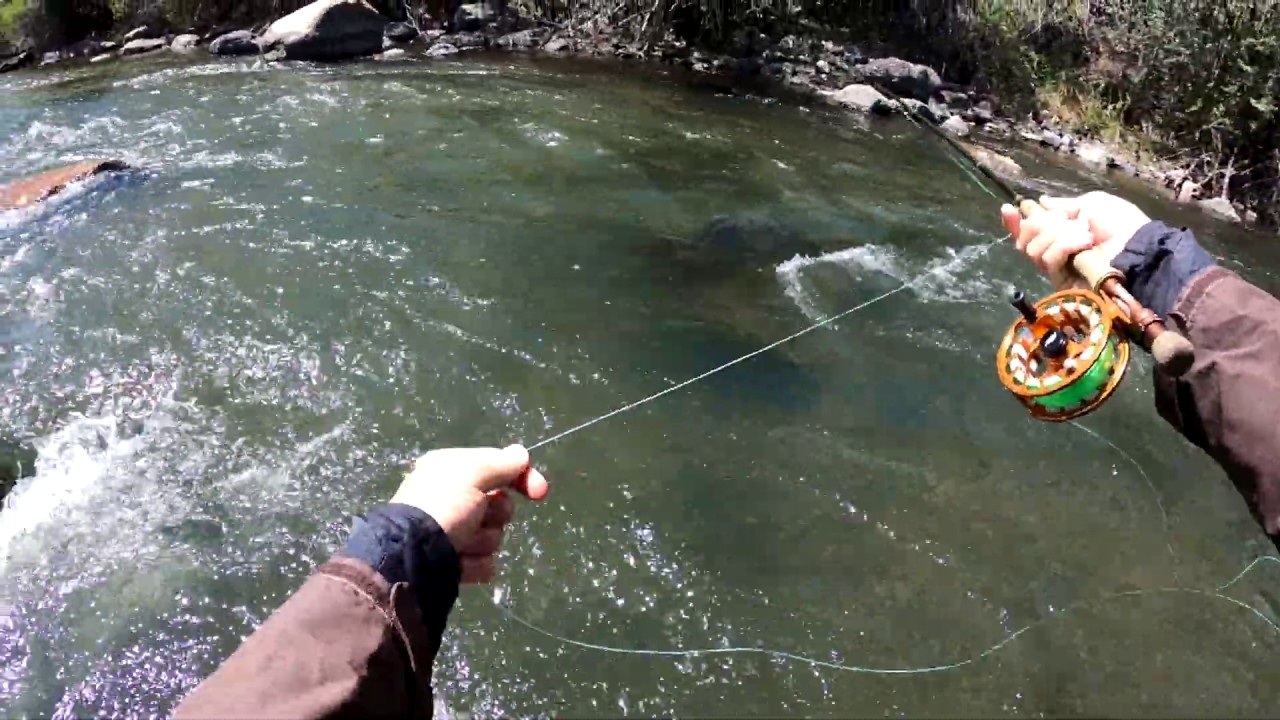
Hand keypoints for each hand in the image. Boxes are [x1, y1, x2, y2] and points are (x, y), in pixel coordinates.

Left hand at [390, 445, 548, 583]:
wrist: (413, 557)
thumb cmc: (443, 506)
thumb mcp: (473, 473)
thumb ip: (502, 462)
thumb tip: (522, 454)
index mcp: (452, 471)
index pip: (500, 467)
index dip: (523, 478)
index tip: (540, 492)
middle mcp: (453, 499)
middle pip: (500, 505)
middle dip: (495, 514)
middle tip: (478, 516)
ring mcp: (454, 533)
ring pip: (493, 536)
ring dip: (482, 541)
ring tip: (461, 543)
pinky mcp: (455, 563)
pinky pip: (484, 562)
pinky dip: (474, 564)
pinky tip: (459, 562)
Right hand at [1000, 191, 1150, 289]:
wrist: (1137, 245)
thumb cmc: (1120, 222)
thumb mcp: (1091, 203)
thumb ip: (1063, 205)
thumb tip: (1041, 202)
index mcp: (1061, 232)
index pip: (1029, 231)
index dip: (1015, 222)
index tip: (1009, 207)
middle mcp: (1055, 251)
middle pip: (1025, 240)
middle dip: (1037, 225)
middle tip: (1059, 220)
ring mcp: (1058, 267)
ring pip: (1034, 250)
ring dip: (1056, 235)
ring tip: (1083, 233)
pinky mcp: (1062, 280)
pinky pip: (1049, 259)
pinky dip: (1064, 245)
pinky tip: (1083, 241)